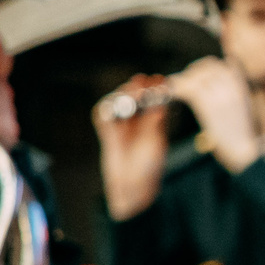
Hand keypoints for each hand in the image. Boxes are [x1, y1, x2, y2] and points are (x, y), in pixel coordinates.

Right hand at [96, 73, 172, 219]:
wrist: (132, 186)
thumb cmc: (149, 166)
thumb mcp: (155, 142)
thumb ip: (155, 123)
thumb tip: (161, 103)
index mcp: (153, 122)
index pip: (153, 99)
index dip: (155, 88)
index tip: (161, 79)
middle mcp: (137, 122)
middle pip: (134, 97)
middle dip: (138, 88)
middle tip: (143, 80)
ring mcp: (121, 126)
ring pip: (118, 103)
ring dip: (123, 95)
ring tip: (132, 92)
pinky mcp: (107, 132)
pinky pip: (104, 115)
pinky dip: (107, 107)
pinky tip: (113, 104)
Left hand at [171, 58, 261, 175]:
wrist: (244, 149)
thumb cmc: (243, 130)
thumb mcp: (245, 104)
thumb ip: (235, 88)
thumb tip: (224, 75)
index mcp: (241, 84)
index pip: (218, 65)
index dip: (203, 67)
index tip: (194, 74)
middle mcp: (232, 85)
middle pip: (206, 67)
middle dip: (191, 72)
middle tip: (181, 81)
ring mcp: (221, 94)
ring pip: (196, 77)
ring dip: (182, 80)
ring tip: (174, 88)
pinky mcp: (209, 105)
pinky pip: (190, 90)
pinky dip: (178, 89)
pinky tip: (173, 94)